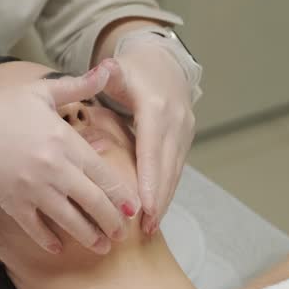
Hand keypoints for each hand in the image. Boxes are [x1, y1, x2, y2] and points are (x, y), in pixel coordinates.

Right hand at [0, 60, 136, 254]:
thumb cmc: (3, 105)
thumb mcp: (43, 91)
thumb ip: (79, 86)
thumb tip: (109, 68)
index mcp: (65, 141)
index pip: (103, 174)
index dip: (122, 195)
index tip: (133, 209)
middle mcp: (53, 168)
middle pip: (92, 202)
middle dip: (111, 222)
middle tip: (121, 234)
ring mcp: (32, 188)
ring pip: (69, 220)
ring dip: (88, 237)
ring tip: (101, 247)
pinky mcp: (12, 201)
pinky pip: (34, 227)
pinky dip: (47, 240)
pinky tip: (57, 248)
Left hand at [103, 34, 197, 235]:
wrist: (164, 62)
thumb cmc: (134, 68)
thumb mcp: (119, 67)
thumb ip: (108, 72)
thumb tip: (103, 69)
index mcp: (156, 107)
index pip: (152, 148)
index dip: (150, 178)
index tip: (145, 206)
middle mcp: (175, 121)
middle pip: (167, 166)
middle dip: (159, 198)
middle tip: (147, 227)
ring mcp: (184, 130)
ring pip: (175, 170)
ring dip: (165, 198)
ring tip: (152, 225)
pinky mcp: (185, 138)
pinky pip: (176, 167)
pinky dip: (168, 188)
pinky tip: (159, 207)